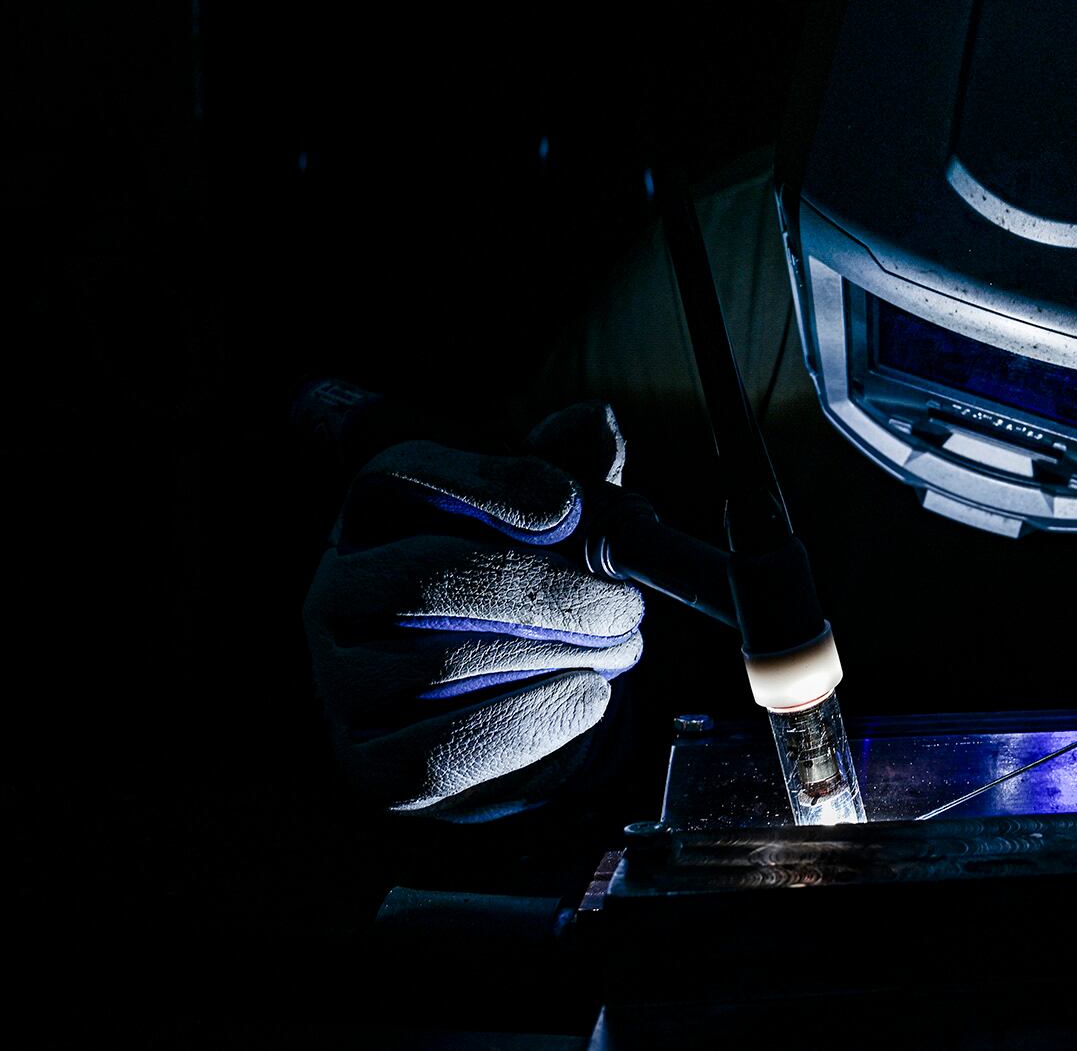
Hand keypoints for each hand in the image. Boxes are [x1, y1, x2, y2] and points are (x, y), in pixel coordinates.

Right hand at [302, 403, 644, 821]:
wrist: (528, 708)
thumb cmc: (535, 596)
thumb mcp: (564, 524)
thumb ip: (577, 469)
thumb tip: (594, 425)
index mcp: (374, 519)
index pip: (401, 476)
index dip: (487, 486)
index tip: (571, 507)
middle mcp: (338, 596)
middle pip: (423, 575)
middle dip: (544, 590)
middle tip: (624, 605)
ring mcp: (343, 686)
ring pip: (437, 665)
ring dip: (552, 656)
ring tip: (621, 649)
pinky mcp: (370, 767)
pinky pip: (439, 752)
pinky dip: (529, 725)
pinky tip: (589, 697)